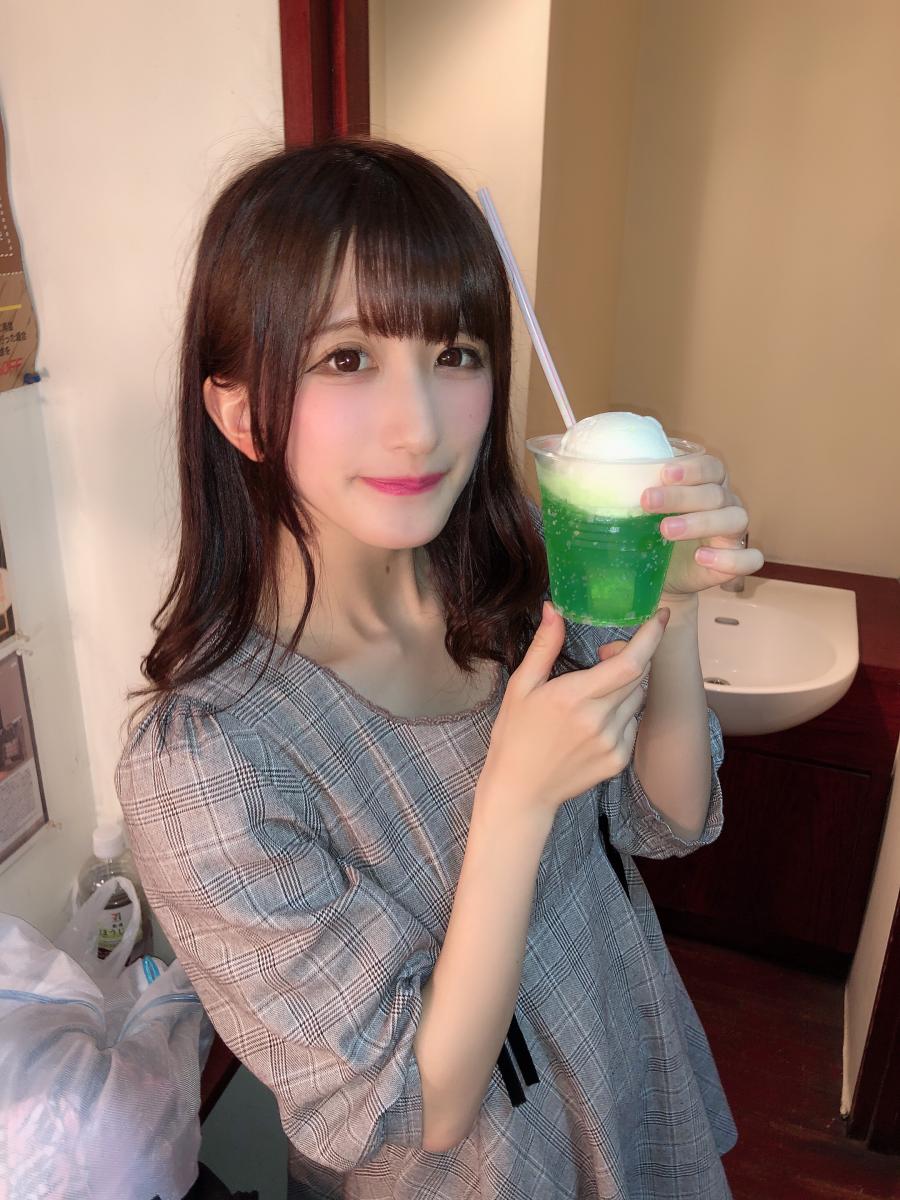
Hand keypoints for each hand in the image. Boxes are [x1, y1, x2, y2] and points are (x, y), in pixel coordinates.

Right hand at [477, 602, 668, 823]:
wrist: (521, 790)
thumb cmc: (515, 734)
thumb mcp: (521, 686)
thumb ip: (544, 646)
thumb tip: (554, 609)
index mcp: (573, 697)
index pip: (629, 663)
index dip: (650, 638)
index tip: (659, 616)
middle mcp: (598, 720)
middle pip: (639, 676)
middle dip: (632, 656)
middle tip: (606, 653)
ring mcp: (612, 743)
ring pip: (638, 698)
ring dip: (627, 684)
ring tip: (596, 690)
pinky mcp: (618, 760)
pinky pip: (633, 723)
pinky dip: (623, 711)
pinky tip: (596, 718)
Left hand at [640, 455, 764, 598]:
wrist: (662, 575)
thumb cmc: (655, 533)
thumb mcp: (644, 511)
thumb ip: (635, 490)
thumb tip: (596, 471)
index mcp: (708, 485)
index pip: (711, 467)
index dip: (691, 469)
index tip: (663, 474)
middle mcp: (726, 505)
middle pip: (716, 493)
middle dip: (681, 496)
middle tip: (648, 502)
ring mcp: (734, 533)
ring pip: (735, 520)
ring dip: (700, 522)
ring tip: (666, 531)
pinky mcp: (735, 561)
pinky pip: (750, 558)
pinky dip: (730, 557)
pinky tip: (702, 557)